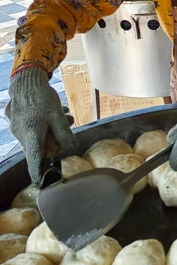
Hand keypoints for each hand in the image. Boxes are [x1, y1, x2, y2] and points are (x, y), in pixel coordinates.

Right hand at [6, 66, 77, 183]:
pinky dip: (47, 123)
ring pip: (39, 135)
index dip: (38, 174)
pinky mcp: (18, 120)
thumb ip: (64, 134)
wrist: (25, 80)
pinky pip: (35, 127)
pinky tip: (58, 111)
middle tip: (69, 126)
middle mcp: (21, 135)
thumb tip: (71, 150)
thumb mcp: (57, 116)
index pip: (33, 161)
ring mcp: (17, 128)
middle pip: (40, 147)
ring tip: (67, 116)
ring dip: (54, 129)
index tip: (42, 184)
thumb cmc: (42, 98)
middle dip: (56, 141)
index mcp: (30, 136)